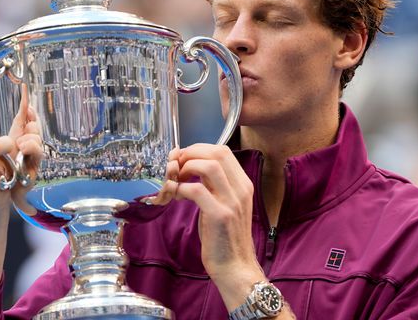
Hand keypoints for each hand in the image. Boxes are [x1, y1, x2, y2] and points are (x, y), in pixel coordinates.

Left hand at [151, 144, 266, 308]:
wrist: (235, 267)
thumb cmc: (225, 238)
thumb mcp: (224, 205)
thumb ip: (214, 187)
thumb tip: (191, 170)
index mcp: (243, 185)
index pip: (222, 151)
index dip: (198, 149)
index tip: (182, 158)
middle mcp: (241, 189)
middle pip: (217, 153)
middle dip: (191, 153)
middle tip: (175, 165)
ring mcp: (232, 201)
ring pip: (209, 166)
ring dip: (186, 167)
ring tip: (175, 178)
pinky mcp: (220, 215)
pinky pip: (197, 190)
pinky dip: (180, 188)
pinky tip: (174, 195)